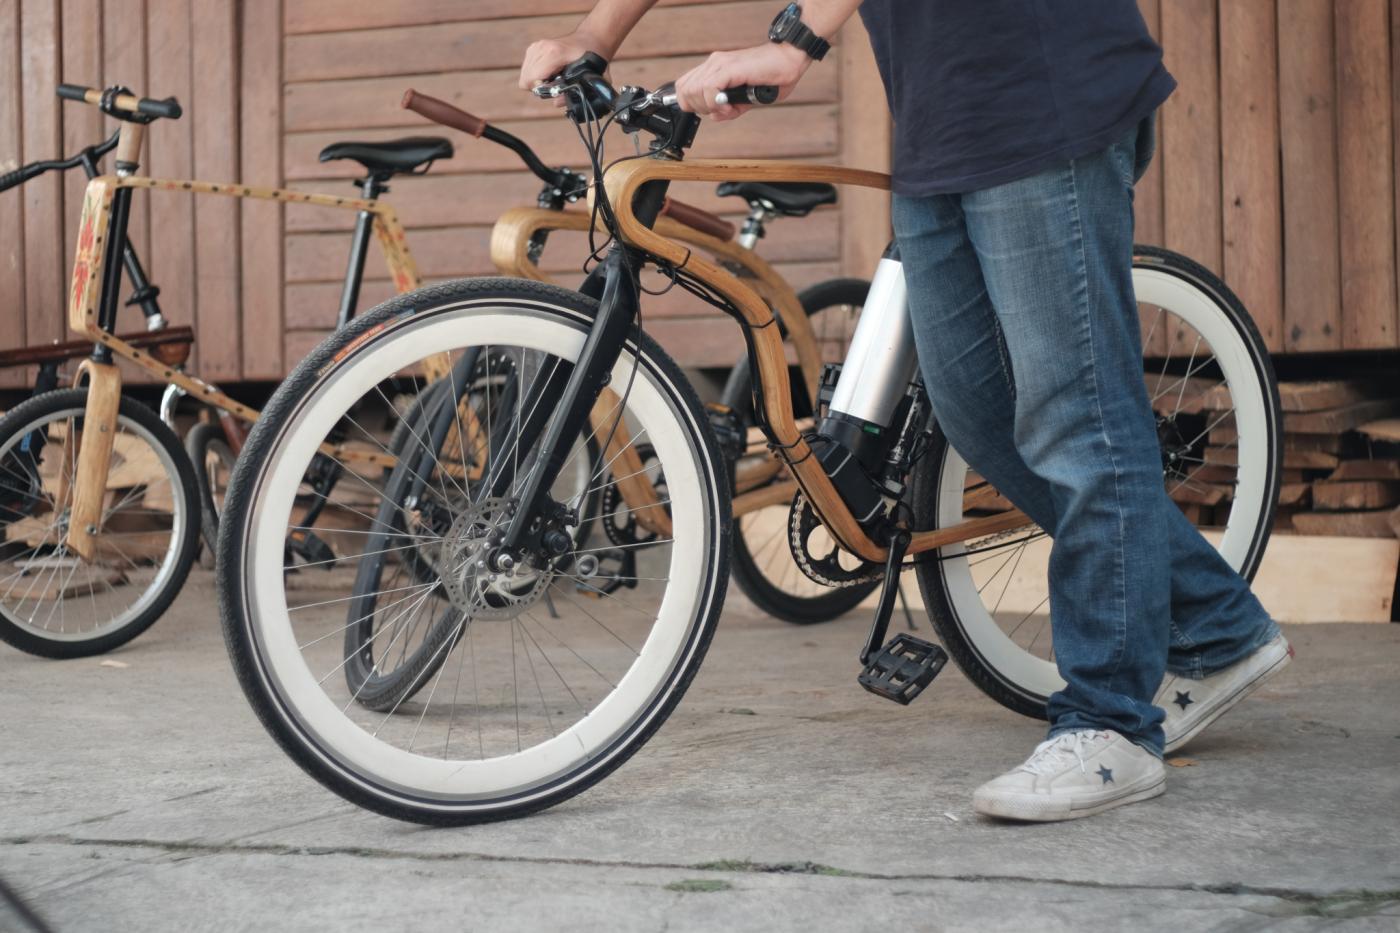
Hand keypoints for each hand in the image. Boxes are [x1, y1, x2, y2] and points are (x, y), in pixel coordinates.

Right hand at [519, 29, 603, 92]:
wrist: (589, 39)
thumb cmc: (590, 59)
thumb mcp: (586, 78)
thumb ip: (571, 92)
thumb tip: (555, 103)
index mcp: (554, 54)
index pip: (531, 79)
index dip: (541, 90)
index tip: (555, 88)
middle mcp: (542, 47)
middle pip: (525, 79)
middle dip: (538, 87)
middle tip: (555, 84)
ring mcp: (536, 46)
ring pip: (524, 75)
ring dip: (536, 80)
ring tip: (553, 76)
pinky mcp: (534, 47)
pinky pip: (526, 68)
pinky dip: (535, 73)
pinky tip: (549, 71)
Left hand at [673, 42, 810, 120]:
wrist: (790, 59)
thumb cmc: (773, 77)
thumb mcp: (746, 100)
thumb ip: (728, 109)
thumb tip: (714, 116)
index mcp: (715, 69)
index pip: (685, 87)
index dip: (692, 105)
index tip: (711, 111)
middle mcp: (714, 64)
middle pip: (684, 91)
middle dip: (699, 109)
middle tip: (720, 110)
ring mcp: (720, 64)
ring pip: (693, 90)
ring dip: (708, 107)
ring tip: (728, 108)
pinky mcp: (729, 68)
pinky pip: (709, 88)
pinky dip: (715, 103)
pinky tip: (729, 106)